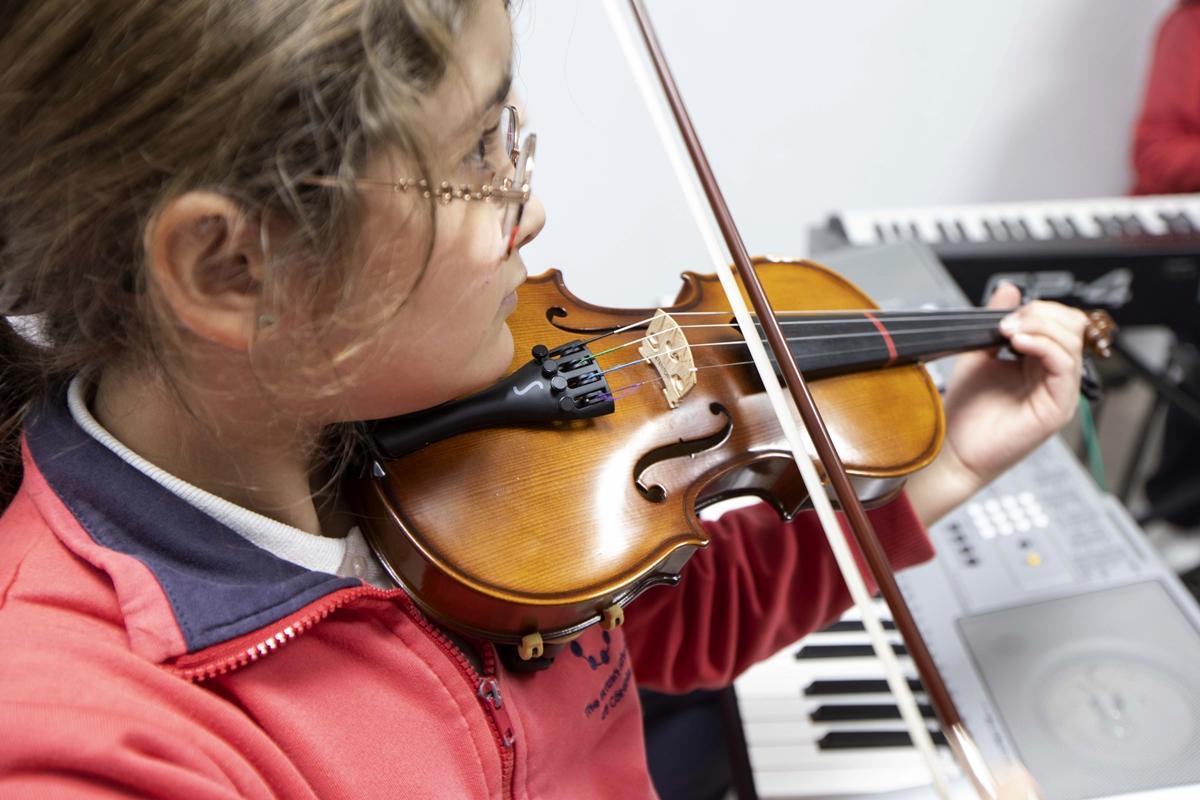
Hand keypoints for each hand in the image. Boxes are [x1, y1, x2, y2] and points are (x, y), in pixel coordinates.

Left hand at [906, 283, 1088, 523]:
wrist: (952, 450)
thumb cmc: (965, 410)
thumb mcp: (979, 352)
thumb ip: (996, 320)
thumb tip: (1009, 289)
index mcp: (1040, 363)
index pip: (1061, 322)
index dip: (1037, 310)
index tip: (1006, 315)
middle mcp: (1055, 377)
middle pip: (1072, 327)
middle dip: (1040, 314)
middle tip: (1007, 323)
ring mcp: (1059, 393)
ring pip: (1072, 341)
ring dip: (1038, 327)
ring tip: (1008, 332)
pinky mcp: (1057, 408)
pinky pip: (1065, 365)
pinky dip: (1043, 346)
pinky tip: (1018, 343)